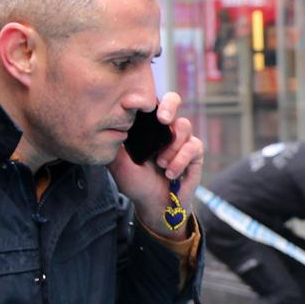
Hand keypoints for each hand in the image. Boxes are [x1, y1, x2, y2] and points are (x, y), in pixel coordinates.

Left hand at [109, 92, 203, 239]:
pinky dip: (180, 161)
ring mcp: (181, 139)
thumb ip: (114, 145)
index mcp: (148, 126)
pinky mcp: (195, 152)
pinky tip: (170, 173)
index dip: (148, 98)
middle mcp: (165, 128)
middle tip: (162, 119)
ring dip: (172, 147)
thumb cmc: (136, 183)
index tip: (138, 106)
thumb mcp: (119, 164)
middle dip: (169, 106)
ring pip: (183, 126)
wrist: (154, 205)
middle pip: (173, 100)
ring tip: (161, 164)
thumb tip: (109, 124)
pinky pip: (192, 147)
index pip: (150, 102)